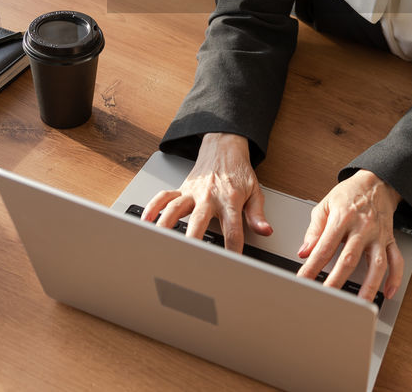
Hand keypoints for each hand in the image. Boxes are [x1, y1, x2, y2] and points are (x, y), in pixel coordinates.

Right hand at [140, 133, 271, 251]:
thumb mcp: (255, 192)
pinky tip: (146, 220)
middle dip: (193, 239)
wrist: (225, 147)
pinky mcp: (181, 188)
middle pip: (199, 220)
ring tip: (158, 242)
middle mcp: (209, 196)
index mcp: (230, 199)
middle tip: (188, 257)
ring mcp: (192, 192)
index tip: (230, 264)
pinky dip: (153, 207)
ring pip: (175, 208)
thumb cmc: (239, 172)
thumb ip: (257, 214)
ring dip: (166, 225)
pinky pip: (163, 197)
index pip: (232, 229)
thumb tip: (265, 230)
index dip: (232, 249)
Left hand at [296, 170, 404, 301]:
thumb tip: (304, 252)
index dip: (312, 266)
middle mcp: (362, 228)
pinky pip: (396, 260)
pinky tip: (388, 292)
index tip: (303, 280)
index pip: (324, 247)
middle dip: (337, 280)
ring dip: (369, 285)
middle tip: (327, 297)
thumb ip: (314, 230)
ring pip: (377, 264)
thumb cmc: (349, 194)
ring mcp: (378, 235)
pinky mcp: (390, 240)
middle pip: (349, 258)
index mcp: (343, 218)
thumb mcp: (325, 205)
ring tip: (361, 303)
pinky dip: (395, 278)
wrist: (376, 182)